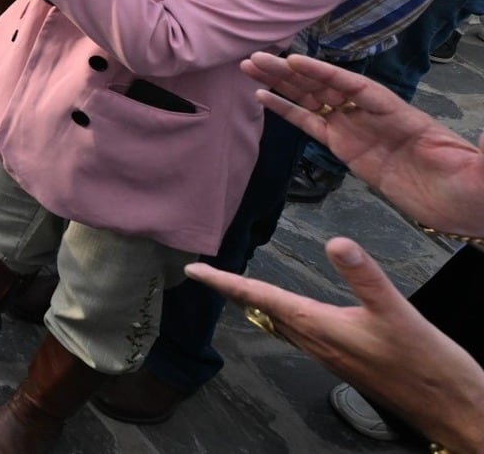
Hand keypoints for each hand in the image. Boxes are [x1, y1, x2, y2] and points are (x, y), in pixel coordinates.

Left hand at [186, 240, 483, 453]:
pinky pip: (303, 334)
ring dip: (257, 304)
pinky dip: (285, 316)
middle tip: (206, 275)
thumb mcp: (397, 313)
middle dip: (233, 292)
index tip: (193, 271)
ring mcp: (332, 354)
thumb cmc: (429, 367)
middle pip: (263, 311)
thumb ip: (365, 276)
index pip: (260, 298)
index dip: (225, 282)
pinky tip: (291, 312)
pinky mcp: (348, 361)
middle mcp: (318, 342)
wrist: (456, 410)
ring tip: (237, 287)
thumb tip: (336, 241)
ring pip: (282, 324)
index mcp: (320, 327)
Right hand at [239, 52, 483, 233]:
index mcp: (401, 115)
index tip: (295, 62)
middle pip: (328, 87)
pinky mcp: (348, 150)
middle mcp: (374, 116)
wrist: (471, 206)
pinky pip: (312, 126)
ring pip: (314, 100)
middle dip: (292, 71)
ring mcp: (359, 131)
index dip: (326, 74)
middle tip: (256, 57)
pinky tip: (264, 99)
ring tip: (250, 68)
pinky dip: (287, 112)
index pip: (357, 87)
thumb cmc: (478, 185)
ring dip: (282, 84)